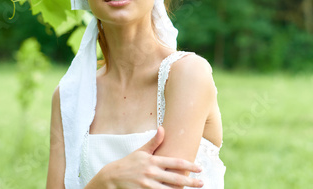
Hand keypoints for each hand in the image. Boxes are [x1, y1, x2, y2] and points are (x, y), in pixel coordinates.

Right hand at [85, 126, 203, 188]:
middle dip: (190, 181)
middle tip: (201, 183)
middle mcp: (151, 172)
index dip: (189, 165)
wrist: (111, 177)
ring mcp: (147, 184)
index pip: (175, 163)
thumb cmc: (129, 163)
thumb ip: (154, 141)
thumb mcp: (141, 151)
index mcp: (153, 160)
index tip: (199, 168)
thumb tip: (163, 128)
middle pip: (175, 178)